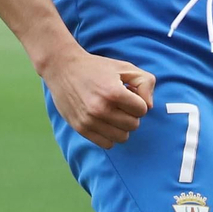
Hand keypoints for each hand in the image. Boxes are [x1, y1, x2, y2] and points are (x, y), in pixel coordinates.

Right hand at [40, 47, 154, 149]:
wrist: (63, 68)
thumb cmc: (97, 67)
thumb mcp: (125, 67)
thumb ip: (145, 83)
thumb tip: (149, 106)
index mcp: (113, 92)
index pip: (142, 110)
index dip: (139, 101)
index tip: (129, 94)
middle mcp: (101, 109)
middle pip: (134, 125)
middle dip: (132, 114)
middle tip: (121, 103)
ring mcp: (89, 121)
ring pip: (122, 137)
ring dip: (122, 126)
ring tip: (113, 112)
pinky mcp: (80, 129)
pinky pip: (107, 144)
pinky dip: (110, 135)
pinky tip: (105, 121)